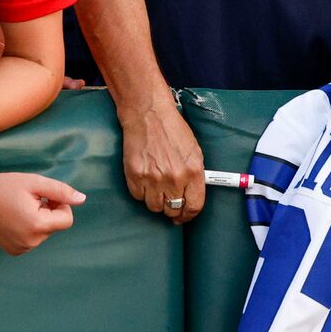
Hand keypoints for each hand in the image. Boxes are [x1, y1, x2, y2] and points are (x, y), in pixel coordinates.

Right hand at [0, 171, 84, 254]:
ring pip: (43, 232)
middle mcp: (30, 242)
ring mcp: (21, 249)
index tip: (44, 195)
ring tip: (18, 208)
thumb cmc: (4, 186)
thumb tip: (82, 199)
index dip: (60, 204)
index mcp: (37, 226)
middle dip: (48, 211)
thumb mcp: (35, 183)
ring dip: (37, 220)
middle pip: (55, 226)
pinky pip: (32, 239)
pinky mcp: (13, 251)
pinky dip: (28, 228)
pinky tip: (12, 218)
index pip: (67, 220)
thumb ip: (60, 191)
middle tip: (28, 199)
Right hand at [119, 93, 206, 222]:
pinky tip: (144, 178)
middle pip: (172, 209)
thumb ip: (195, 176)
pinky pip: (138, 197)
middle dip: (172, 208)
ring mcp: (153, 179)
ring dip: (156, 200)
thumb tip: (191, 197)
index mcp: (192, 172)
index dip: (188, 215)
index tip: (184, 216)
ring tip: (156, 186)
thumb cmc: (172, 131)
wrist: (148, 115)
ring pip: (154, 207)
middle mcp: (174, 178)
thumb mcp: (194, 152)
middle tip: (169, 200)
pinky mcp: (135, 176)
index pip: (193, 206)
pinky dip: (141, 191)